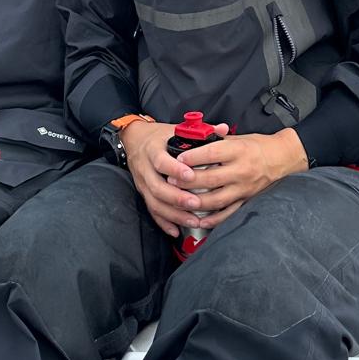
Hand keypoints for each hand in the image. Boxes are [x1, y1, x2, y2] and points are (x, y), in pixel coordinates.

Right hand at [120, 119, 224, 237]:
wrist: (134, 139)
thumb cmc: (159, 135)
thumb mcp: (176, 129)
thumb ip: (200, 132)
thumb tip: (223, 129)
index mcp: (153, 150)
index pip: (161, 161)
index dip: (175, 169)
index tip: (191, 175)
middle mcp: (145, 168)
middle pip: (157, 187)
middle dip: (177, 198)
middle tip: (196, 204)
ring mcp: (143, 183)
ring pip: (155, 202)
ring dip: (173, 214)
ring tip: (192, 220)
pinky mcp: (143, 194)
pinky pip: (152, 211)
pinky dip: (164, 222)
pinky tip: (176, 230)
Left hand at [166, 129, 307, 228]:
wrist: (282, 157)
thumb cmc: (258, 145)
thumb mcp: (239, 137)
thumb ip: (217, 140)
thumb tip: (195, 138)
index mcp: (238, 151)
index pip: (212, 153)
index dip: (193, 157)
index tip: (179, 159)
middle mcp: (241, 170)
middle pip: (210, 178)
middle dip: (188, 181)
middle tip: (172, 181)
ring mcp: (244, 188)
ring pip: (217, 199)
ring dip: (196, 202)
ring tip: (180, 200)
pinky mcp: (247, 200)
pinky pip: (229, 213)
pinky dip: (214, 219)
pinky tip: (200, 220)